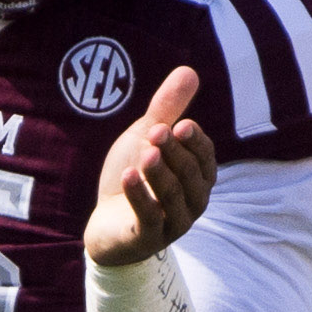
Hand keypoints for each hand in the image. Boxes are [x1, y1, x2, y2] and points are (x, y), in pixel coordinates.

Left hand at [83, 65, 216, 268]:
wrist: (106, 224)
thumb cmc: (134, 177)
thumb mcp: (146, 138)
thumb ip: (167, 110)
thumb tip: (189, 71)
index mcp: (198, 178)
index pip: (206, 159)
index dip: (196, 143)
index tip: (181, 124)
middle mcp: (192, 202)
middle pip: (191, 177)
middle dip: (175, 154)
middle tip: (156, 133)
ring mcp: (173, 224)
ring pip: (173, 198)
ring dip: (160, 174)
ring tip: (145, 154)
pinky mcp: (147, 239)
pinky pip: (149, 218)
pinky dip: (140, 196)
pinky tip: (128, 176)